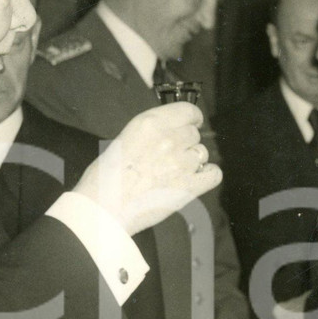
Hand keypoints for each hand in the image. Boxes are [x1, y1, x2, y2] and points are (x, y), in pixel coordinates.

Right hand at [75, 103, 219, 234]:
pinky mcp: (189, 186)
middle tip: (171, 156)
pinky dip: (208, 175)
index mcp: (151, 123)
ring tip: (174, 172)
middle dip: (186, 143)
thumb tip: (168, 133)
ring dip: (192, 161)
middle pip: (194, 134)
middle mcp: (169, 139)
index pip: (188, 110)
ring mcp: (181, 163)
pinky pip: (214, 174)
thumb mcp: (124, 139)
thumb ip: (150, 133)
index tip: (191, 123)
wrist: (104, 208)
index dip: (192, 118)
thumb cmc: (106, 178)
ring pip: (202, 154)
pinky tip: (198, 178)